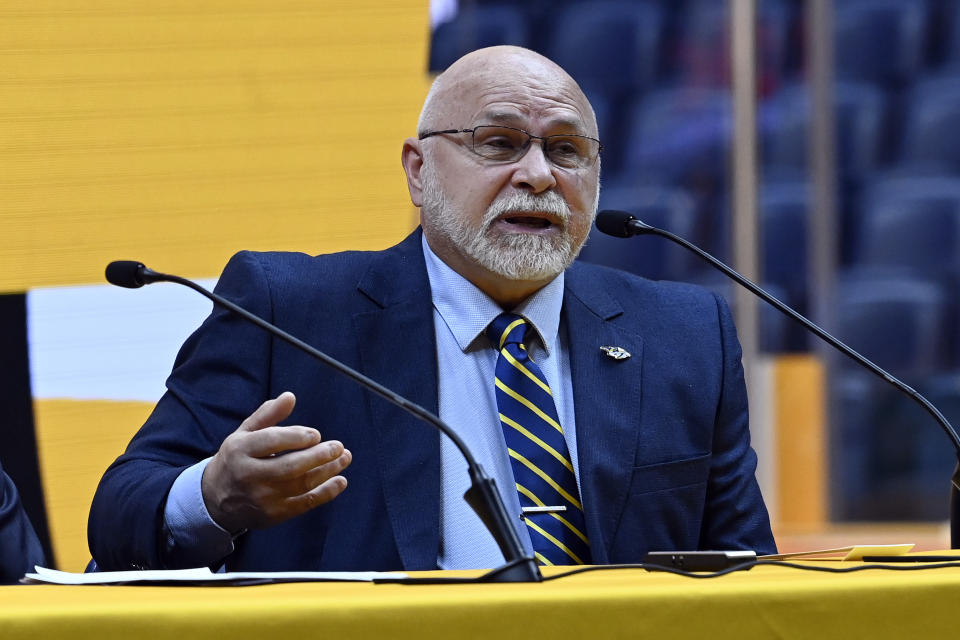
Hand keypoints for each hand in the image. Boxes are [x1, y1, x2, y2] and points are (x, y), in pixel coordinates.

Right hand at [201, 392, 351, 532]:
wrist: (216, 498)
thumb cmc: (237, 458)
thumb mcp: (245, 433)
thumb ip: (268, 414)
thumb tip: (290, 397)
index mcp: (240, 450)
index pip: (271, 442)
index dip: (296, 437)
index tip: (316, 434)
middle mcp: (249, 476)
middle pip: (289, 466)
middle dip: (318, 456)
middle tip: (339, 447)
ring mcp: (261, 498)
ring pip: (301, 485)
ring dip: (328, 471)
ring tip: (344, 458)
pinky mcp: (273, 514)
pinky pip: (304, 503)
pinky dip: (326, 492)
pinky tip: (340, 480)